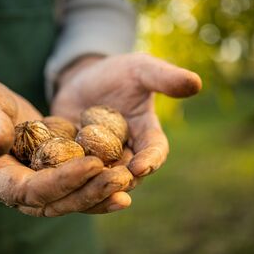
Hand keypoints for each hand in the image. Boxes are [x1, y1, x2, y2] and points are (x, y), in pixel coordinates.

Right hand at [0, 67, 132, 215]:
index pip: (28, 190)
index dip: (60, 181)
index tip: (92, 164)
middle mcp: (13, 189)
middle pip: (54, 203)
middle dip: (88, 192)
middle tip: (120, 178)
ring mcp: (33, 185)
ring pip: (68, 200)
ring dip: (98, 193)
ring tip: (127, 182)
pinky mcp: (49, 175)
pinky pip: (75, 187)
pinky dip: (97, 185)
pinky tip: (124, 178)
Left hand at [52, 53, 201, 177]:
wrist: (84, 79)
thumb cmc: (118, 73)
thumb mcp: (140, 69)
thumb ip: (164, 77)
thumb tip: (196, 83)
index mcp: (147, 134)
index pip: (155, 151)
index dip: (151, 160)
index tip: (142, 166)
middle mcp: (126, 151)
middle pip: (129, 173)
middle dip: (122, 179)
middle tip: (111, 181)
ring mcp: (100, 158)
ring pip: (101, 179)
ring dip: (95, 183)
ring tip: (85, 184)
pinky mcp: (76, 160)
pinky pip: (73, 173)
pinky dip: (68, 177)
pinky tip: (57, 178)